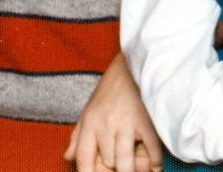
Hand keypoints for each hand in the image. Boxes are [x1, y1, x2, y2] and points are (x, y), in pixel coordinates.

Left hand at [64, 52, 161, 171]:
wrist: (136, 60)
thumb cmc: (113, 86)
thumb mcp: (90, 107)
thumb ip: (78, 134)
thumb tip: (68, 157)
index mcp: (90, 121)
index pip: (83, 159)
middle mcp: (105, 124)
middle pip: (107, 163)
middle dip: (114, 167)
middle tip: (121, 161)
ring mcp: (126, 122)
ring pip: (124, 163)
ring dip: (133, 167)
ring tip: (137, 165)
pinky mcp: (147, 120)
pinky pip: (151, 151)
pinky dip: (154, 163)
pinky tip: (154, 165)